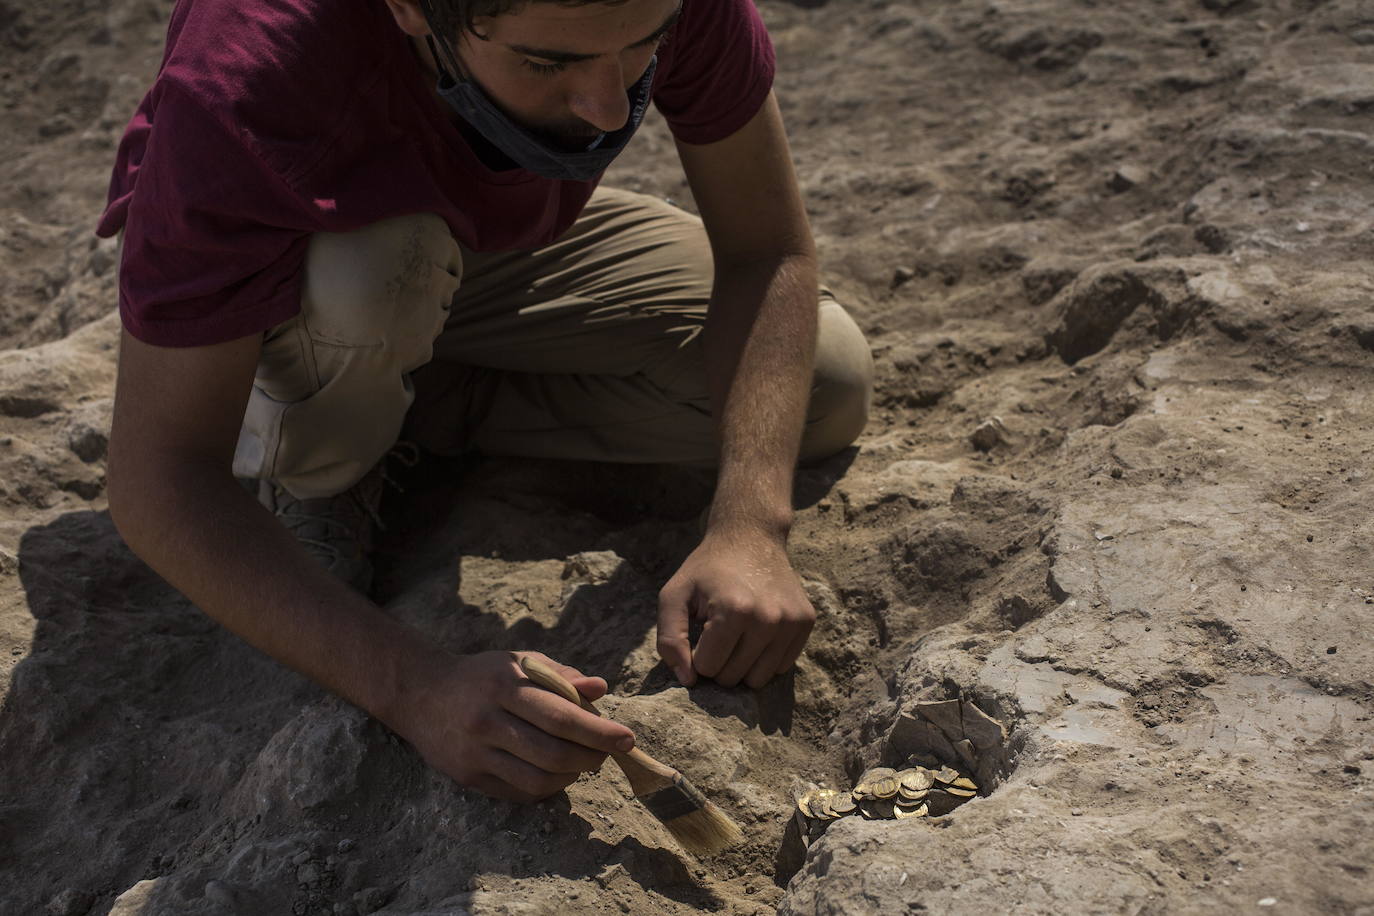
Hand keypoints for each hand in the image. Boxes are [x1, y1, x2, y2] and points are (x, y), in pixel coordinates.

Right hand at [391, 649, 634, 801]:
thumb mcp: (519, 662)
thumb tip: (600, 689)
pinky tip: (555, 774)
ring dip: (571, 777)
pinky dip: (547, 788)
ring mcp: (475, 753)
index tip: (627, 739)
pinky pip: (518, 793)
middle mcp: (487, 720)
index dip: (598, 731)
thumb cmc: (482, 676)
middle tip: (606, 754)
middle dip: (590, 758)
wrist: (420, 693)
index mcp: (505, 686)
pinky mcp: (468, 777)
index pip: (561, 715)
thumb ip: (561, 676)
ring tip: (582, 763)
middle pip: (553, 753)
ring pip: (538, 779)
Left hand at [657, 531, 814, 688]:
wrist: (751, 537)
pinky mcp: (806, 622)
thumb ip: (670, 638)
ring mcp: (792, 622)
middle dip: (719, 661)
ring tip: (737, 634)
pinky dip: (764, 658)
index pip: (706, 668)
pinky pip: (781, 667)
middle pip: (732, 677)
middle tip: (718, 630)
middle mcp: (768, 619)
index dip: (697, 652)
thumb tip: (688, 680)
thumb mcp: (674, 595)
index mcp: (733, 611)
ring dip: (742, 665)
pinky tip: (757, 631)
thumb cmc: (707, 569)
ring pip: (758, 680)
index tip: (701, 628)